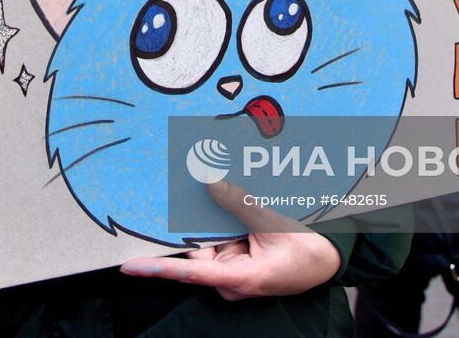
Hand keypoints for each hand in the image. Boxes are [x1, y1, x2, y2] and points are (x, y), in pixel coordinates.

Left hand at [119, 181, 342, 299]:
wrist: (330, 260)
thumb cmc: (306, 251)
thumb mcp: (274, 224)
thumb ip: (241, 203)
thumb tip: (210, 180)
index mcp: (238, 279)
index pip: (190, 273)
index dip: (157, 268)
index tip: (128, 265)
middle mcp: (228, 278)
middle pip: (196, 248)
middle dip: (186, 223)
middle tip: (171, 190)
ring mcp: (231, 269)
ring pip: (207, 239)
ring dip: (205, 218)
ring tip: (201, 183)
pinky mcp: (236, 259)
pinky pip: (219, 237)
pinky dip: (219, 220)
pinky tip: (217, 193)